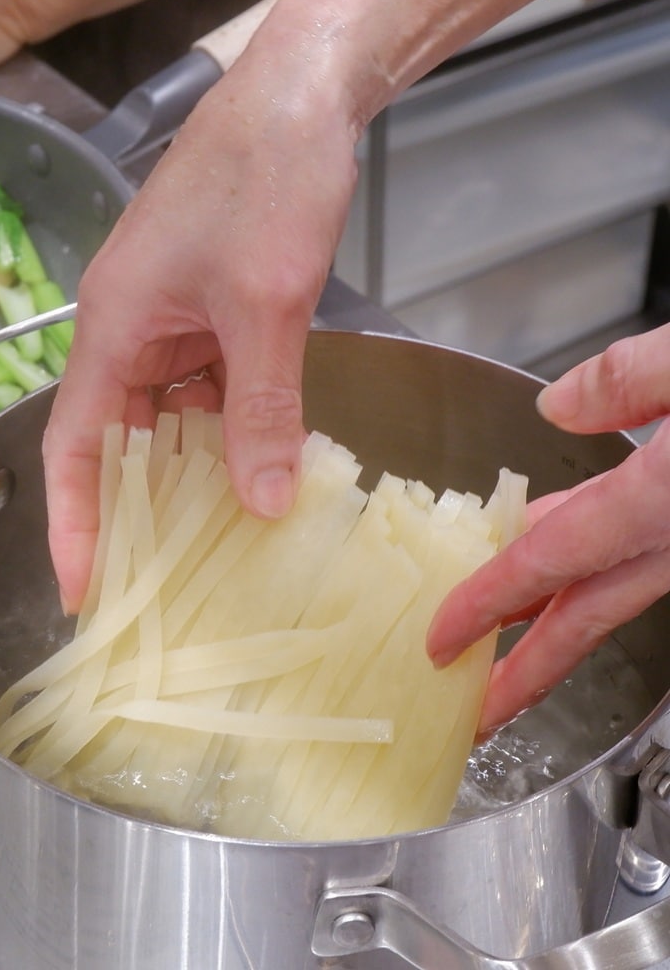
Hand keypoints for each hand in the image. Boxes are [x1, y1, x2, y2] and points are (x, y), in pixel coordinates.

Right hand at [42, 30, 362, 611]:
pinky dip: (227, 426)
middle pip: (115, 437)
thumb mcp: (266, 305)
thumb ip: (261, 409)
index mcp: (112, 326)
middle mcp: (127, 327)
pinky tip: (260, 463)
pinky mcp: (209, 306)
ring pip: (166, 416)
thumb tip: (261, 505)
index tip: (82, 592)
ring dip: (190, 470)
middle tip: (159, 586)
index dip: (72, 523)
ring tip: (217, 541)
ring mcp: (170, 316)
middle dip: (133, 509)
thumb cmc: (267, 180)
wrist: (303, 90)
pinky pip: (206, 385)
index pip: (72, 445)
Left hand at [427, 323, 669, 735]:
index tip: (441, 641)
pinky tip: (577, 549)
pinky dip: (603, 567)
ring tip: (510, 644)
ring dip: (561, 624)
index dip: (487, 604)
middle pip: (588, 617)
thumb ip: (632, 378)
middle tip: (475, 711)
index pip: (550, 564)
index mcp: (666, 501)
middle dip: (526, 671)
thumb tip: (558, 406)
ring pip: (622, 593)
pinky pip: (648, 561)